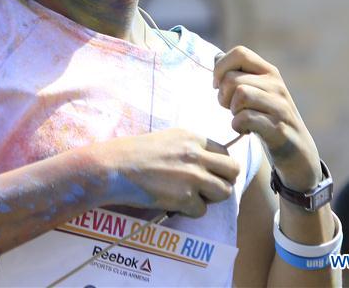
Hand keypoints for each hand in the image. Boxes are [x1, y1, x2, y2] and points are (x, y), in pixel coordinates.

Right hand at [103, 128, 239, 216]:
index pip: (225, 152)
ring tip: (191, 197)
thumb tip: (206, 163)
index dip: (219, 166)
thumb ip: (189, 148)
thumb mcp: (167, 139)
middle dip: (223, 181)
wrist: (115, 167)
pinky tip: (175, 204)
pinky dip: (190, 211)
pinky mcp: (184, 198)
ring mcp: (192, 177)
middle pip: (232, 171)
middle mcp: (197, 155)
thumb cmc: (134, 152)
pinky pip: (202, 210)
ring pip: (224, 192)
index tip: (209, 172)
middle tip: (208, 187)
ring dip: (210, 198)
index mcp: (192, 137)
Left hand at [213, 46, 321, 192]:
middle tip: (230, 108)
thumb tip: (216, 57)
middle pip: (233, 79)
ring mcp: (279, 106)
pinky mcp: (278, 127)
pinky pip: (245, 118)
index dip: (221, 67)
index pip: (240, 53)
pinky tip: (244, 130)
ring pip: (241, 94)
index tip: (217, 85)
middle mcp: (276, 85)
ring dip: (232, 110)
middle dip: (223, 95)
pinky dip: (237, 125)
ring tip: (238, 117)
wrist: (297, 150)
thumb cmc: (268, 118)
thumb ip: (238, 75)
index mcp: (269, 72)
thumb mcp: (256, 92)